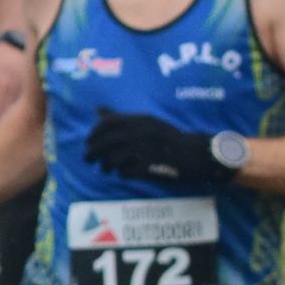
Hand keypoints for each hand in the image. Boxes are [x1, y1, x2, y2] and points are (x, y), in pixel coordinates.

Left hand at [85, 108, 235, 191]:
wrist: (196, 155)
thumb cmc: (169, 138)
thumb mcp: (147, 122)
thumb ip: (121, 117)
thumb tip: (96, 109)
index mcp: (140, 121)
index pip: (106, 123)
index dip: (93, 134)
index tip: (89, 142)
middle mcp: (140, 133)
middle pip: (103, 143)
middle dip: (91, 153)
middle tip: (88, 159)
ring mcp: (144, 150)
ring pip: (111, 160)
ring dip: (105, 166)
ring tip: (106, 169)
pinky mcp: (148, 167)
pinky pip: (124, 173)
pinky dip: (122, 174)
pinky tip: (126, 173)